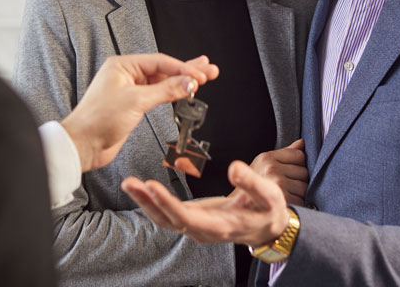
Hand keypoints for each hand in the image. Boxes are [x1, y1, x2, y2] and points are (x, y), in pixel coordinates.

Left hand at [62, 54, 217, 171]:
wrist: (83, 144)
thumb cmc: (97, 120)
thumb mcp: (136, 101)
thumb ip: (165, 91)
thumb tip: (187, 82)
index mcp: (122, 66)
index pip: (160, 62)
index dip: (183, 68)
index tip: (200, 75)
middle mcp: (126, 75)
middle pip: (163, 69)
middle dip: (187, 70)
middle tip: (208, 69)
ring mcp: (129, 90)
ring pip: (161, 82)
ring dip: (181, 82)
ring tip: (203, 78)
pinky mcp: (132, 105)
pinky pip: (156, 95)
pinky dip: (171, 93)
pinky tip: (183, 91)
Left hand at [121, 160, 289, 246]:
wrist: (269, 226)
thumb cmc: (268, 210)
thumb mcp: (268, 194)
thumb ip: (251, 182)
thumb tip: (235, 168)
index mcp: (220, 226)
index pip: (186, 217)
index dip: (167, 203)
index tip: (152, 186)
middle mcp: (203, 230)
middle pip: (168, 220)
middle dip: (148, 202)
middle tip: (130, 183)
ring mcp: (196, 226)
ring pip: (164, 219)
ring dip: (146, 202)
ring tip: (130, 183)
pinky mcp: (193, 219)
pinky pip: (168, 214)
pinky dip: (153, 202)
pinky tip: (143, 189)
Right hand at [248, 139, 307, 205]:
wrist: (241, 211)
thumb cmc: (252, 189)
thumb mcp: (264, 165)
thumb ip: (285, 154)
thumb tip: (301, 143)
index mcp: (267, 158)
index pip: (299, 155)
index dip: (297, 164)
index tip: (287, 172)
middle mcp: (272, 169)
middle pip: (304, 171)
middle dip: (298, 179)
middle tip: (283, 187)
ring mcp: (278, 185)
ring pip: (305, 187)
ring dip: (298, 193)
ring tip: (284, 196)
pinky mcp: (283, 201)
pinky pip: (302, 201)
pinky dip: (297, 205)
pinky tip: (285, 205)